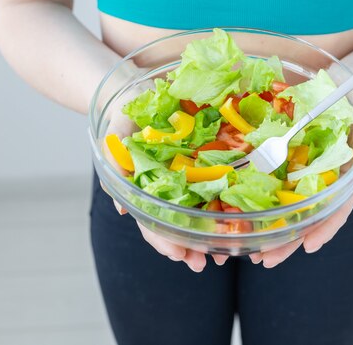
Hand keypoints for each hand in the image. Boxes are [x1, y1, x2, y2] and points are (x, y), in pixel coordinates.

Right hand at [99, 73, 227, 271]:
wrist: (139, 89)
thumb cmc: (124, 117)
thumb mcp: (113, 140)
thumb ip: (115, 169)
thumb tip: (124, 209)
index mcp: (147, 190)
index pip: (155, 223)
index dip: (166, 242)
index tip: (180, 256)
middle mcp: (169, 188)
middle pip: (179, 224)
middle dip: (192, 246)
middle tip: (207, 263)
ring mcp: (188, 176)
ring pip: (200, 211)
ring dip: (211, 232)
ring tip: (226, 251)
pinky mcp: (206, 158)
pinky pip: (219, 182)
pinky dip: (228, 202)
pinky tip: (239, 216)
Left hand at [249, 118, 352, 267]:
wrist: (340, 96)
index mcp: (342, 185)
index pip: (334, 212)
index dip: (322, 230)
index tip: (308, 246)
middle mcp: (320, 188)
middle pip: (305, 221)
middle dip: (287, 242)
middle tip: (267, 260)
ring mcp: (301, 180)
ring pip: (286, 211)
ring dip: (270, 233)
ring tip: (254, 252)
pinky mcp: (283, 167)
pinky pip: (270, 188)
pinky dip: (258, 206)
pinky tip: (244, 221)